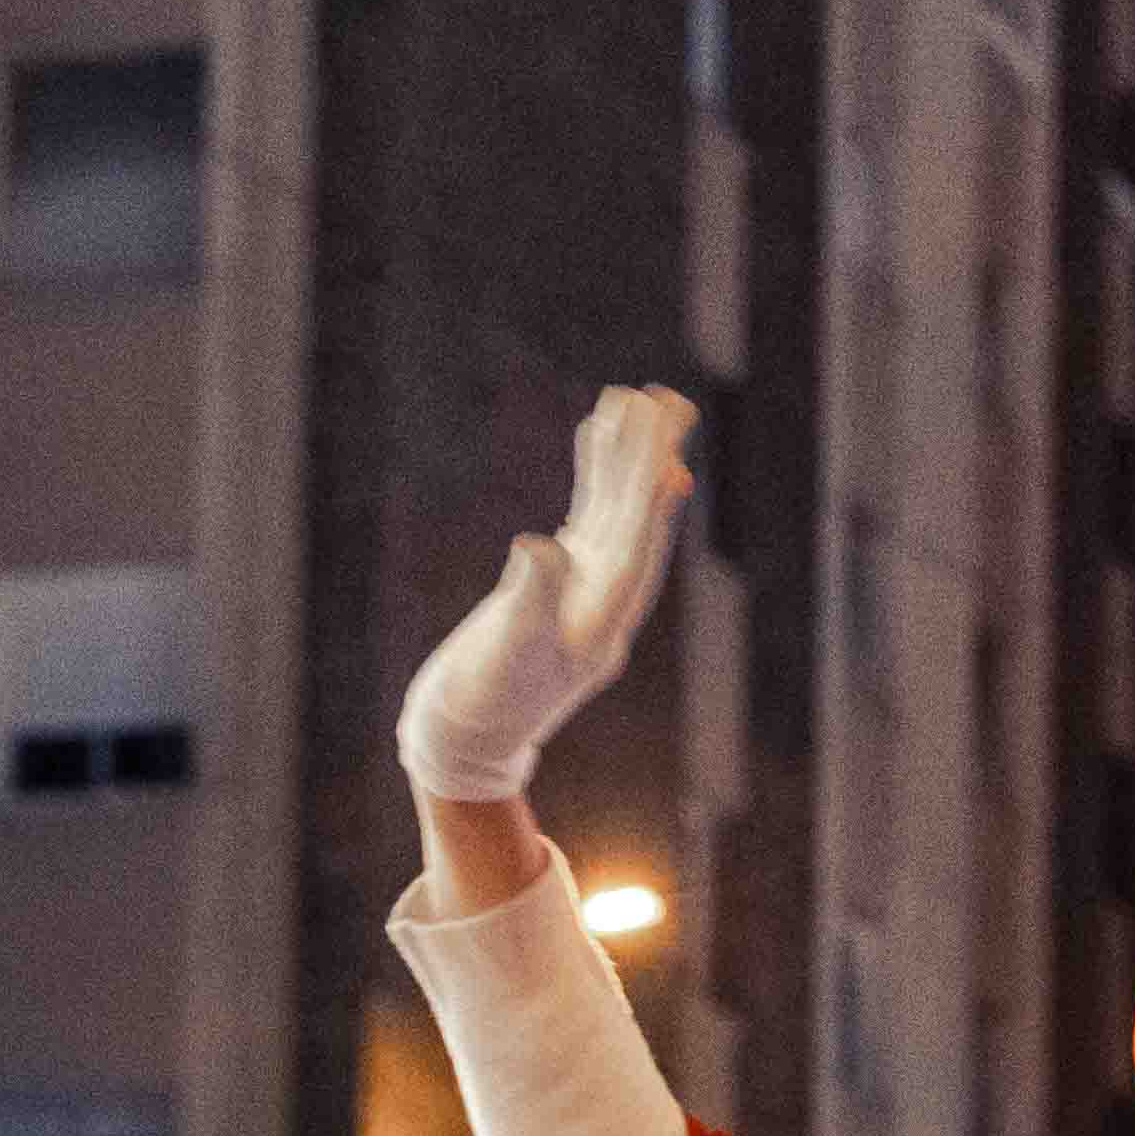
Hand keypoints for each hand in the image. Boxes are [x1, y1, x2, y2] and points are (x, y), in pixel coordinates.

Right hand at [399, 385, 698, 805]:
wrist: (463, 736)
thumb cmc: (483, 704)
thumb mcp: (505, 655)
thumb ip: (528, 600)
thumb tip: (543, 546)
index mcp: (602, 623)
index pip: (634, 554)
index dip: (651, 510)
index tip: (670, 461)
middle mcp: (604, 601)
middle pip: (634, 521)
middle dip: (649, 461)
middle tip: (671, 402)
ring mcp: (583, 587)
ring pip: (613, 510)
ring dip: (626, 457)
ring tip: (637, 399)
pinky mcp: (557, 580)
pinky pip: (585, 516)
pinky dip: (593, 476)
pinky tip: (597, 434)